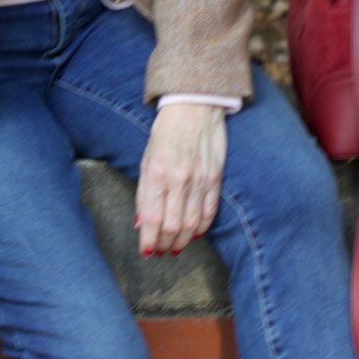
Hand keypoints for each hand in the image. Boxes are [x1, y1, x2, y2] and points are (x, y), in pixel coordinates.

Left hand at [135, 103, 226, 256]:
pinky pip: (209, 211)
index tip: (147, 251)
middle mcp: (179, 179)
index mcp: (157, 174)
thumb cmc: (165, 133)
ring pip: (192, 223)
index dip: (149, 240)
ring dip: (182, 241)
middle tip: (161, 251)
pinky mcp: (215, 177)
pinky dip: (201, 227)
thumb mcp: (146, 160)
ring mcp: (199, 179)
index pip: (152, 218)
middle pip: (173, 226)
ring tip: (175, 247)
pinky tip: (194, 234)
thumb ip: (144, 192)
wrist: (194, 107)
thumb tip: (143, 223)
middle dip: (165, 244)